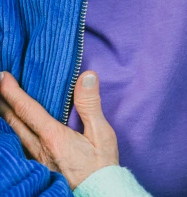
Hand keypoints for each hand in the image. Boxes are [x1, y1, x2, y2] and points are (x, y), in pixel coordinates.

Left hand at [0, 70, 118, 189]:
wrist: (97, 193)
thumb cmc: (101, 166)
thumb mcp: (101, 133)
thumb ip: (91, 104)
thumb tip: (86, 76)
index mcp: (53, 137)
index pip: (27, 110)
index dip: (12, 92)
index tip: (2, 76)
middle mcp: (39, 148)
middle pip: (14, 122)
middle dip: (3, 101)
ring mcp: (36, 160)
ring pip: (14, 135)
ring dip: (6, 117)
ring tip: (1, 104)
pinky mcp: (38, 168)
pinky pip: (19, 147)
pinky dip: (12, 132)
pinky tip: (13, 130)